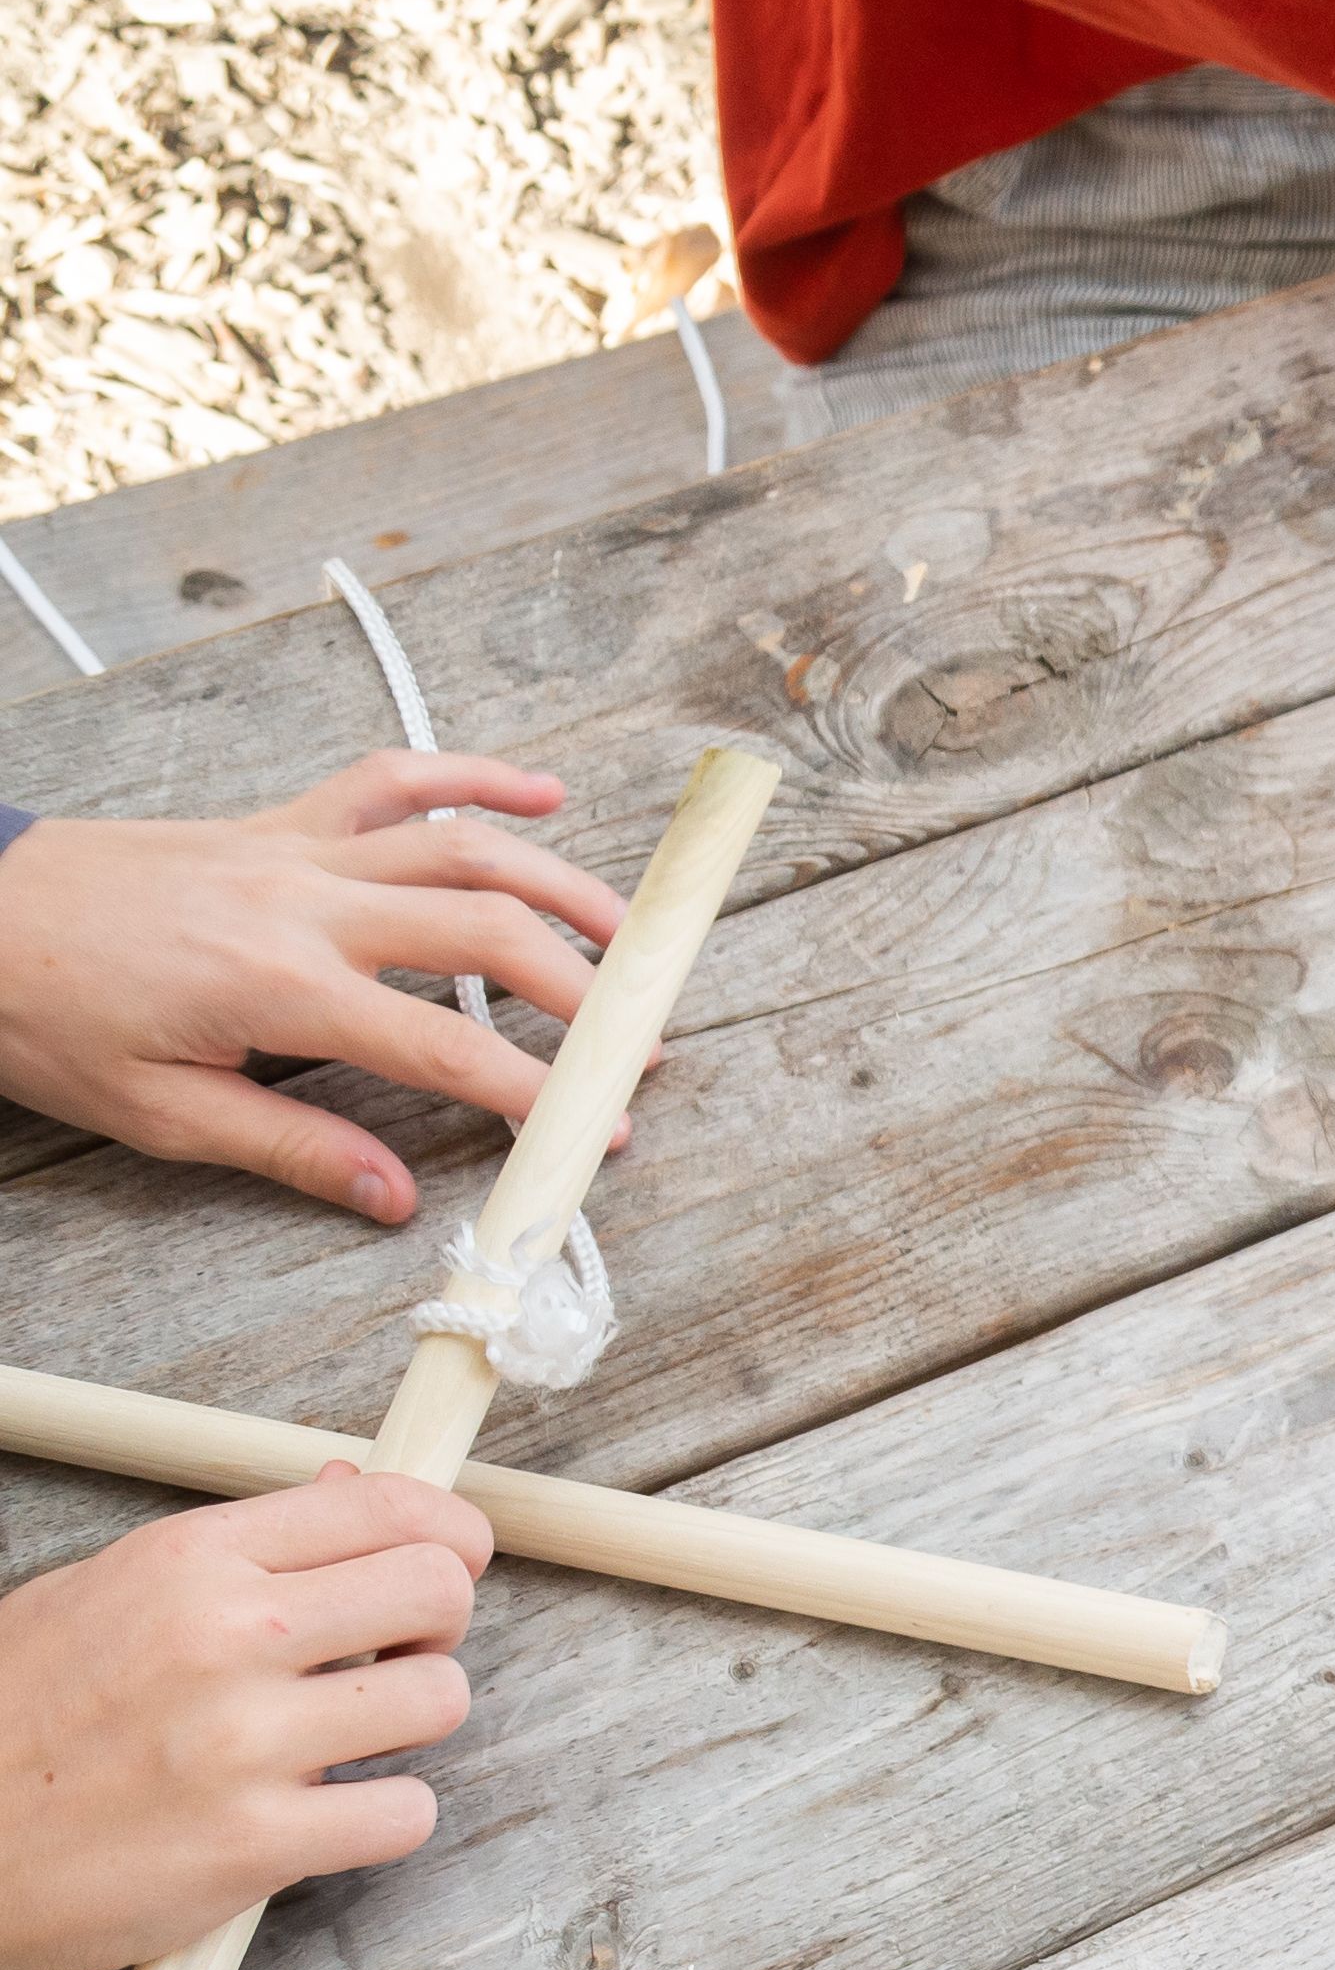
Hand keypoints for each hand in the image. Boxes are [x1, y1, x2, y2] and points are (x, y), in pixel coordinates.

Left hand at [0, 756, 625, 1220]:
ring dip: (562, 885)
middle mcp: (307, 905)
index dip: (537, 1093)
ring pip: (463, 845)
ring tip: (631, 933)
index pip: (446, 1049)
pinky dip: (474, 773)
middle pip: (486, 932)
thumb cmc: (44, 1011)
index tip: (596, 1130)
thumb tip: (392, 1196)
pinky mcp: (280, 823)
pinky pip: (393, 780)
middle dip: (585, 989)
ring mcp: (298, 850)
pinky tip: (541, 789)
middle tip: (640, 1042)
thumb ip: (287, 1147)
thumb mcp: (156, 1111)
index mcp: (281, 987)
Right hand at [0, 1473, 490, 1969]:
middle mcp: (226, 1637)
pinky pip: (406, 1813)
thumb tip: (342, 1486)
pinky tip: (326, 1816)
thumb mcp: (99, 1595)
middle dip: (439, 1624)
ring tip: (344, 1738)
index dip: (448, 1535)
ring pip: (441, 1699)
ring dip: (411, 1724)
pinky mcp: (255, 1845)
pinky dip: (385, 1818)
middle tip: (394, 1655)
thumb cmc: (12, 1720)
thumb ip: (234, 1551)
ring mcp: (244, 1743)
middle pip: (437, 1589)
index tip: (450, 1562)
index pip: (385, 1507)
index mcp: (188, 1561)